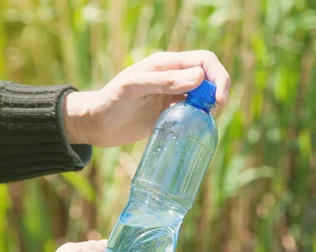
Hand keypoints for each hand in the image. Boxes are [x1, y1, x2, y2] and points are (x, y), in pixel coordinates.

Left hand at [63, 50, 230, 146]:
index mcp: (166, 64)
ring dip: (211, 105)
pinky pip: (195, 112)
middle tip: (216, 110)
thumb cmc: (110, 102)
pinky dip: (201, 118)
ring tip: (205, 119)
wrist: (97, 124)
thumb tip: (199, 77)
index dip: (217, 76)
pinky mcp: (171, 113)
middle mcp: (173, 77)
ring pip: (204, 95)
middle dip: (219, 90)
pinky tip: (196, 127)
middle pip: (209, 76)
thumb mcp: (134, 88)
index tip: (218, 99)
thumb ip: (164, 81)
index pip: (204, 60)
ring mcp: (174, 95)